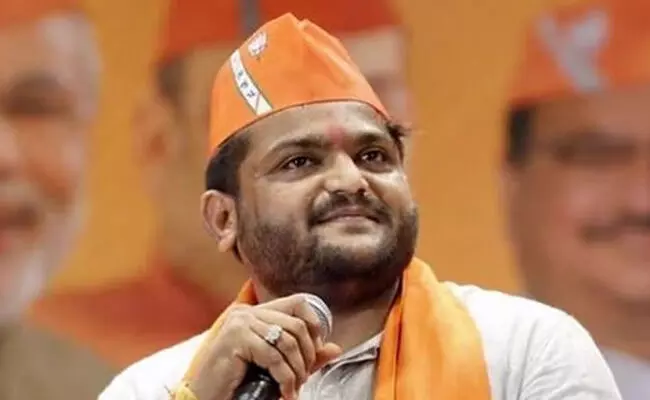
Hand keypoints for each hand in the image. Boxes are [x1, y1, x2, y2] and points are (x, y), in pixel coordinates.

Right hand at [186, 294, 341, 399]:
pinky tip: (285, 391)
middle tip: (304, 377)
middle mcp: (247, 312)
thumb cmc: (237, 382)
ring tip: (294, 387)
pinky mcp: (235, 339)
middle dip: (308, 355)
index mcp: (256, 312)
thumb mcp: (275, 366)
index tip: (315, 350)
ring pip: (288, 340)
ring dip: (298, 370)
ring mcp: (240, 323)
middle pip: (297, 324)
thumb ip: (303, 355)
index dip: (314, 324)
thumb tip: (335, 349)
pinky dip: (286, 378)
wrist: (205, 397)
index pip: (298, 302)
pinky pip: (274, 356)